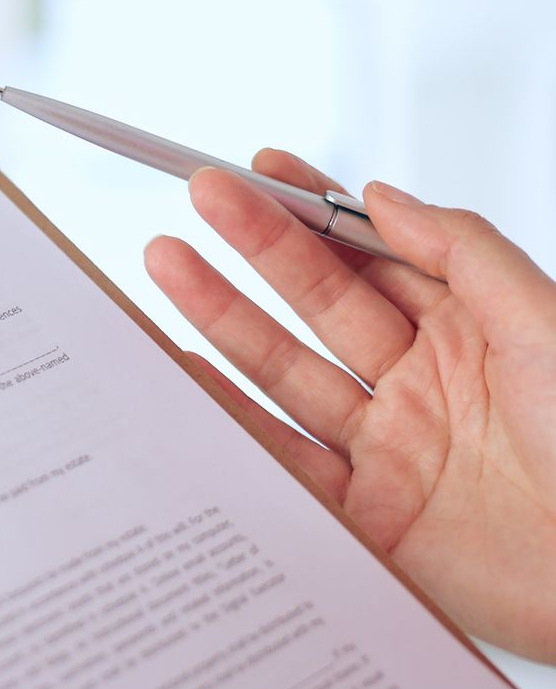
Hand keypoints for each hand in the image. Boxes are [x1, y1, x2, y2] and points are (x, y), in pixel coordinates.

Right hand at [145, 149, 555, 660]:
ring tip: (170, 261)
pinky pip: (281, 456)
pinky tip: (191, 370)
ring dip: (224, 314)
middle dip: (257, 246)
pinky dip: (230, 415)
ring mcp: (390, 451)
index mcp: (475, 333)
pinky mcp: (366, 517)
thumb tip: (383, 199)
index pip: (376, 255)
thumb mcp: (551, 325)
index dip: (317, 210)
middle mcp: (424, 385)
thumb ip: (466, 253)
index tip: (263, 171)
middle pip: (322, 302)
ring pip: (288, 370)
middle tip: (204, 196)